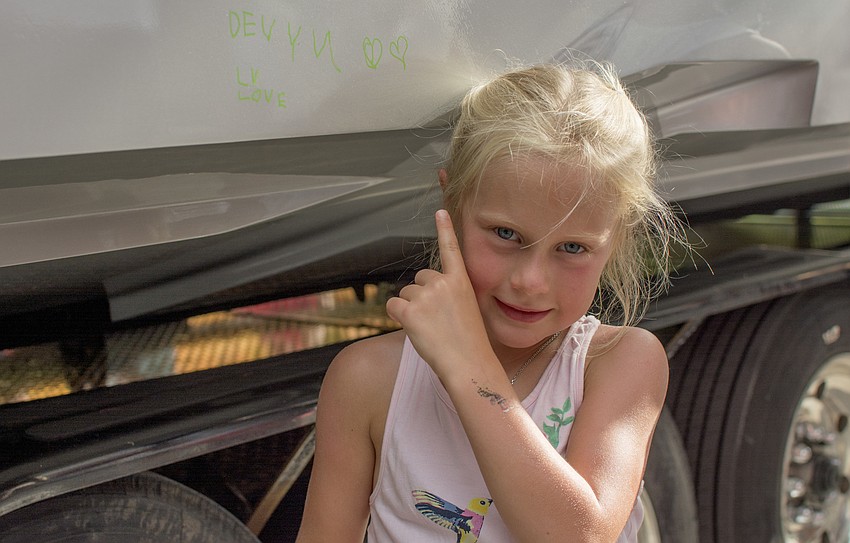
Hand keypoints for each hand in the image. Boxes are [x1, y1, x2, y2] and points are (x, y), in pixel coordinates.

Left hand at [386, 210, 492, 378]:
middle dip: (421, 296)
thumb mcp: (467, 310)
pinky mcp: (409, 311)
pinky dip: (399, 317)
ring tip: (431, 329)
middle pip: (419, 279)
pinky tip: (417, 330)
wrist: (469, 364)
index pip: (451, 249)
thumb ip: (449, 295)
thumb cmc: (469, 344)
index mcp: (461, 281)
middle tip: (437, 320)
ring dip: (411, 310)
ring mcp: (425, 296)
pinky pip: (393, 306)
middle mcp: (443, 282)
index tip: (439, 211)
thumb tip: (424, 294)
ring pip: (405, 294)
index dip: (445, 228)